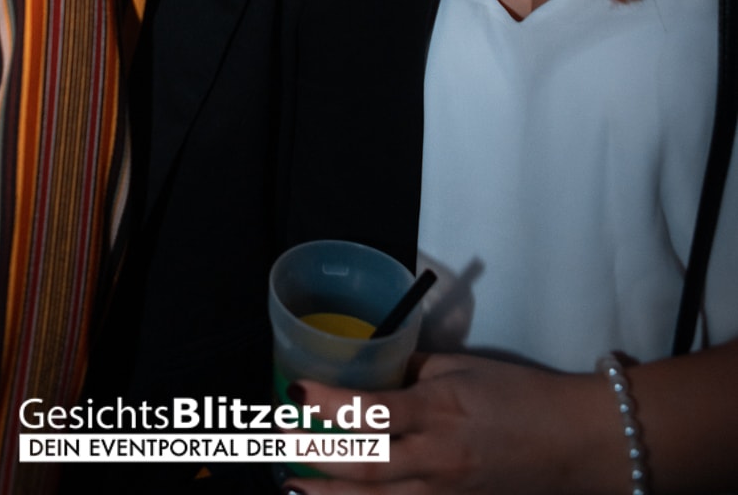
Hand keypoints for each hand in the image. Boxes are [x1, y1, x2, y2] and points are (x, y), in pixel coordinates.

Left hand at [282, 352, 620, 494]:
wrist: (575, 442)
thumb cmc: (520, 394)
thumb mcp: (464, 370)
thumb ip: (414, 377)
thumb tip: (374, 380)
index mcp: (440, 409)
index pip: (372, 408)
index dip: (329, 401)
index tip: (296, 389)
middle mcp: (437, 457)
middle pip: (364, 463)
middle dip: (316, 455)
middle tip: (278, 445)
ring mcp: (446, 493)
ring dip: (331, 494)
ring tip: (292, 487)